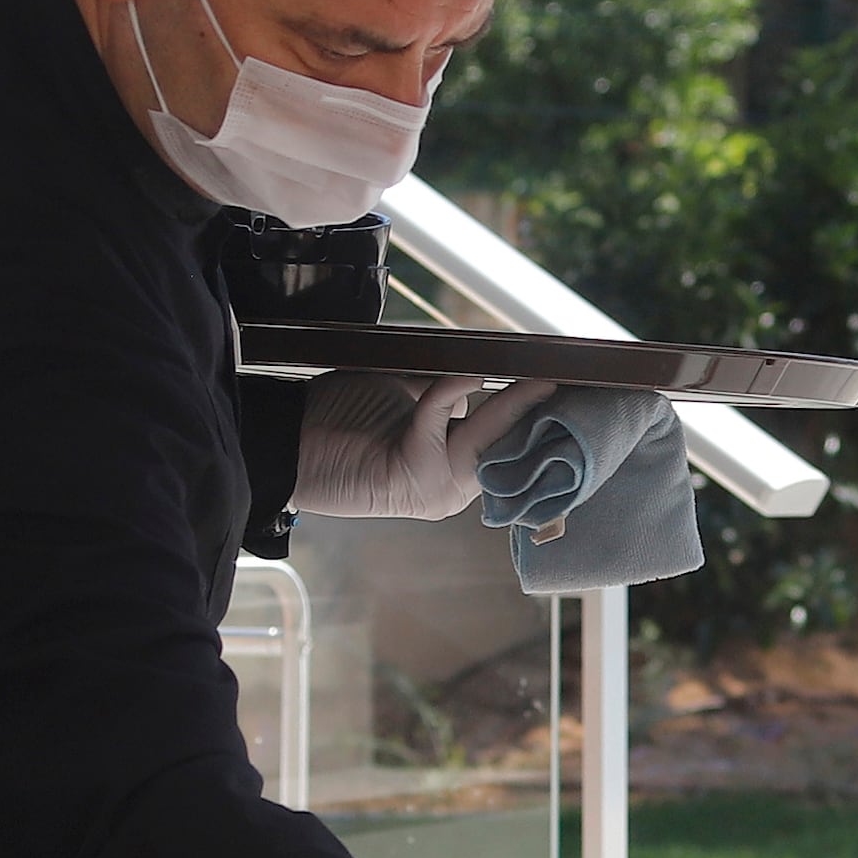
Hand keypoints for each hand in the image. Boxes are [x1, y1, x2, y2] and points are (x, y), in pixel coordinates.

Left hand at [290, 373, 554, 519]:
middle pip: (512, 442)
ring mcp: (440, 487)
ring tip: (544, 377)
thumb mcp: (402, 396)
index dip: (534, 411)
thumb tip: (479, 371)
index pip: (509, 441)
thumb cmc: (335, 417)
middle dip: (543, 410)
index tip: (561, 381)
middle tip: (571, 377)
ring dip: (517, 402)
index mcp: (454, 469)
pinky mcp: (418, 475)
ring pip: (490, 435)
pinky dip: (452, 388)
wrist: (286, 443)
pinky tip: (470, 370)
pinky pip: (443, 416)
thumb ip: (442, 391)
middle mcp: (453, 486)